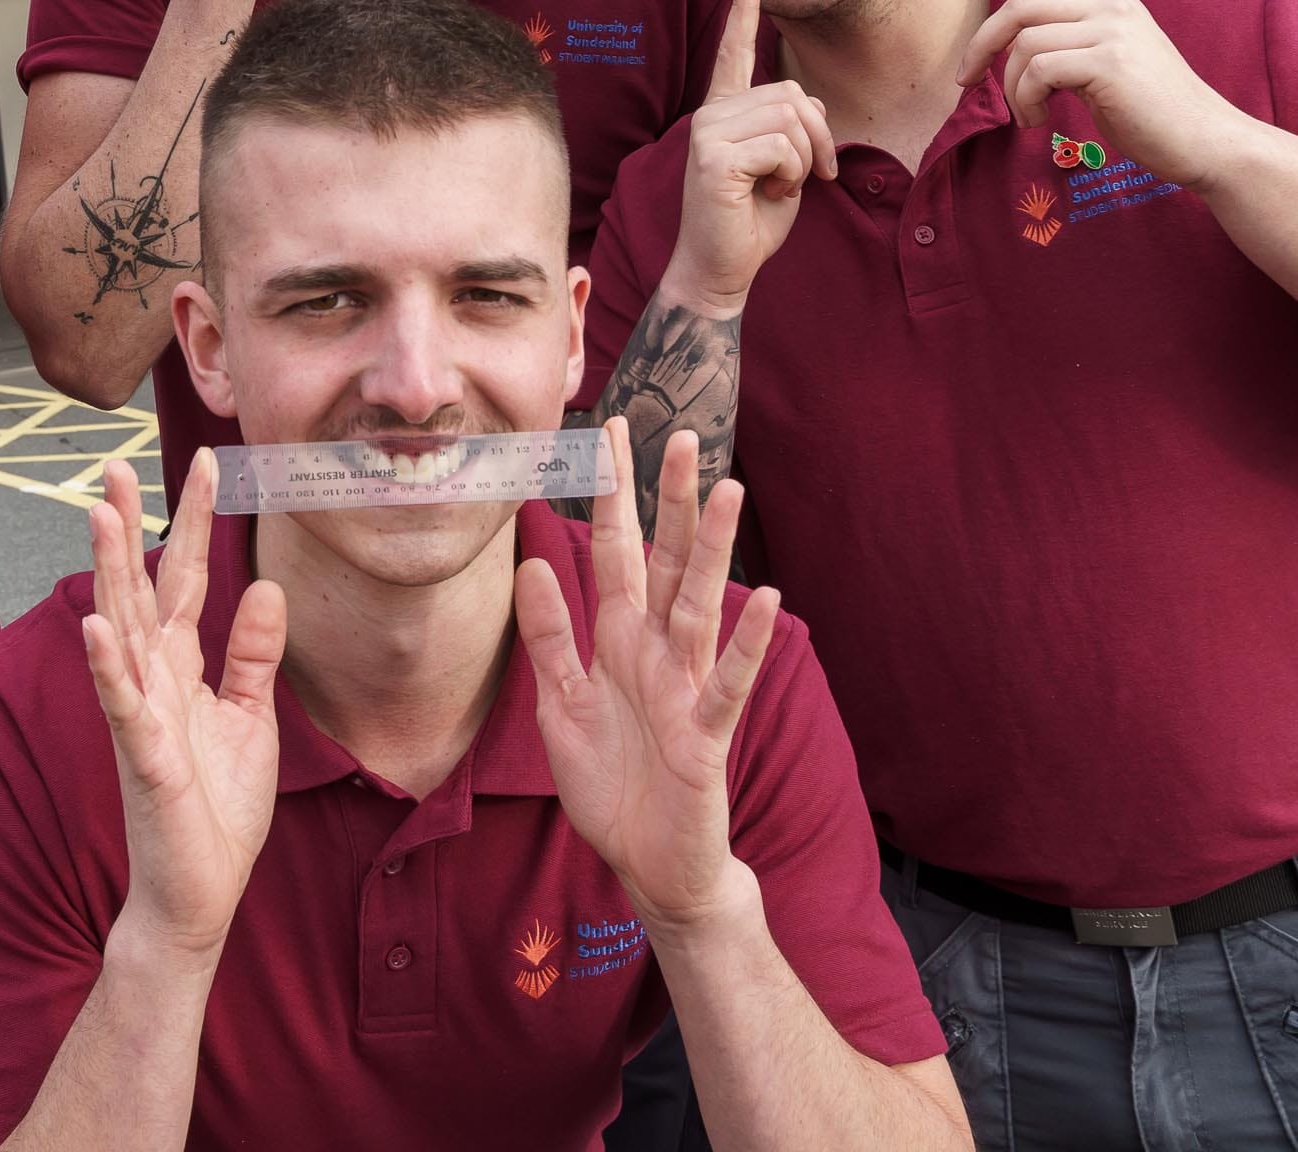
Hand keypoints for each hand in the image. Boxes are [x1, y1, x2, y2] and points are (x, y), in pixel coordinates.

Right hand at [81, 452, 285, 964]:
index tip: (207, 461)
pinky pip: (123, 705)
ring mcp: (142, 718)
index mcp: (181, 670)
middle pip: (139, 590)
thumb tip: (265, 585)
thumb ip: (251, 655)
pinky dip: (109, 665)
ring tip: (98, 514)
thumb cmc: (216, 811)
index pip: (186, 581)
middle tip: (115, 464)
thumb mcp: (249, 718)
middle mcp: (152, 683)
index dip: (194, 522)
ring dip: (109, 574)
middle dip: (129, 528)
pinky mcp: (145, 760)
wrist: (198, 895)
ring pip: (122, 632)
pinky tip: (97, 625)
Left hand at [518, 420, 780, 931]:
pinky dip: (744, 644)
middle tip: (682, 434)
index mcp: (620, 640)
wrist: (649, 865)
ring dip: (713, 552)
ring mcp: (686, 689)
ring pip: (700, 607)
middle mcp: (658, 652)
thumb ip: (550, 638)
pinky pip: (725, 684)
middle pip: (667, 564)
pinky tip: (765, 598)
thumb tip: (532, 562)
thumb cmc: (611, 784)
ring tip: (728, 491)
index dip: (612, 495)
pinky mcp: (704, 737)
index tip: (608, 432)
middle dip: (672, 501)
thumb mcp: (562, 707)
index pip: (616, 552)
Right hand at [666, 0, 836, 310]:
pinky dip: (792, 175)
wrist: (721, 270)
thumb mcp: (786, 170)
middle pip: (793, 95)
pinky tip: (770, 195)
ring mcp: (707, 132)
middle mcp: (711, 115)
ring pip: (792, 119)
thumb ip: (794, 132)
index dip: (745, 12)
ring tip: (782, 188)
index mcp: (724, 113)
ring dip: (805, 160)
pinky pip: (782, 147)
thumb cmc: (751, 223)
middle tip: (811, 177)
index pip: (735, 53)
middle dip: (819, 137)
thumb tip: (815, 106)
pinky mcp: (713, 157)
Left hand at [954, 0, 1254, 190]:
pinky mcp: (1108, 61)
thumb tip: (1023, 60)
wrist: (1203, 139)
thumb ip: (1073, 48)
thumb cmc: (1154, 112)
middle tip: (965, 79)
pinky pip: (1037, 70)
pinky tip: (1042, 119)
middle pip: (1019, 4)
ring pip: (1023, 44)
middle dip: (982, 43)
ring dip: (1012, 89)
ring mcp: (1111, 29)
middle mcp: (1112, 5)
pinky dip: (1026, 100)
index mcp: (1113, 1)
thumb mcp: (1110, 66)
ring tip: (1030, 115)